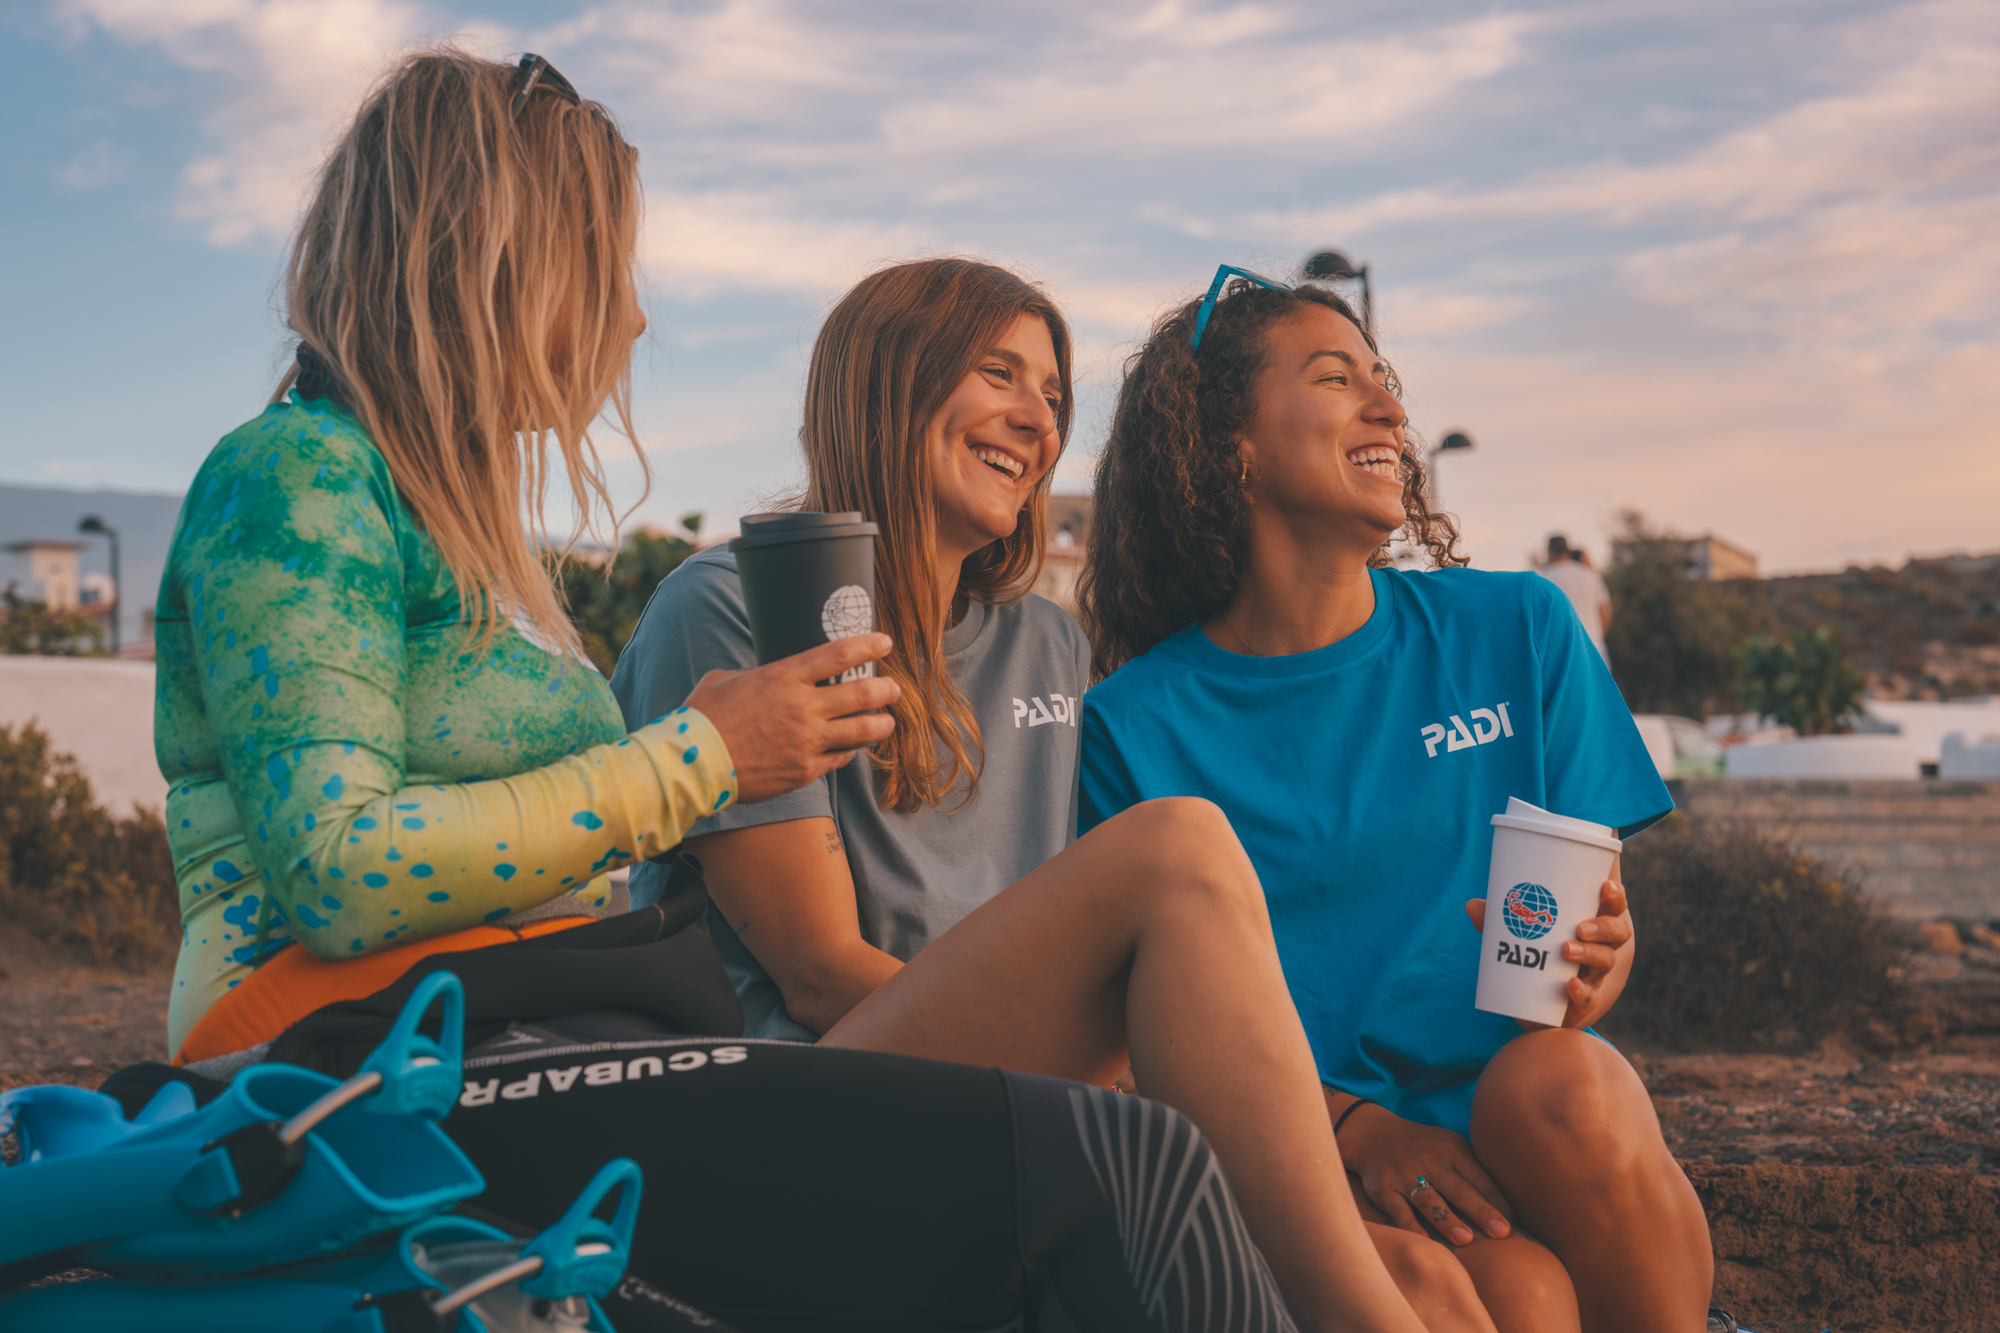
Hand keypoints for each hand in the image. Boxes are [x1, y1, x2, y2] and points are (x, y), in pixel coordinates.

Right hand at [683, 633, 900, 803]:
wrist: (695, 763)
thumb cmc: (704, 717)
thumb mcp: (727, 680)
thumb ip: (757, 676)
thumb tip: (766, 678)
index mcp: (784, 677)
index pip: (839, 655)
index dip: (868, 646)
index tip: (885, 642)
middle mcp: (803, 707)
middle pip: (863, 694)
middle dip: (886, 689)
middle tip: (894, 689)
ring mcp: (808, 741)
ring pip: (863, 731)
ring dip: (881, 724)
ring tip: (887, 721)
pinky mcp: (806, 770)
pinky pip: (840, 758)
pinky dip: (849, 750)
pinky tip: (852, 747)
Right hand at [1334, 1096, 1513, 1246]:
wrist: (1374, 1135)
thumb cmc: (1424, 1149)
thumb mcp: (1450, 1147)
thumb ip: (1475, 1171)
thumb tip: (1510, 1209)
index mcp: (1453, 1151)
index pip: (1480, 1179)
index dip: (1498, 1203)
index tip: (1516, 1226)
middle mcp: (1431, 1162)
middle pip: (1459, 1189)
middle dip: (1481, 1211)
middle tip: (1502, 1233)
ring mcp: (1406, 1176)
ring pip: (1429, 1200)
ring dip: (1447, 1219)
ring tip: (1465, 1239)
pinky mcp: (1385, 1190)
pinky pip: (1399, 1210)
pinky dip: (1411, 1226)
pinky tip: (1425, 1242)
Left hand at [1466, 872, 1634, 1029]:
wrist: (1541, 1000)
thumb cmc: (1538, 950)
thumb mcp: (1520, 930)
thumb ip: (1499, 918)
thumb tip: (1473, 905)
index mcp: (1594, 921)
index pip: (1614, 906)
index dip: (1615, 895)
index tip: (1605, 884)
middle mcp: (1603, 946)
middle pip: (1618, 933)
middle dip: (1603, 928)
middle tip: (1581, 927)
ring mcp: (1596, 974)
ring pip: (1604, 961)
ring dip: (1589, 954)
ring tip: (1567, 949)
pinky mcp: (1584, 999)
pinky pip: (1589, 996)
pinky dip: (1581, 992)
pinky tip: (1571, 986)